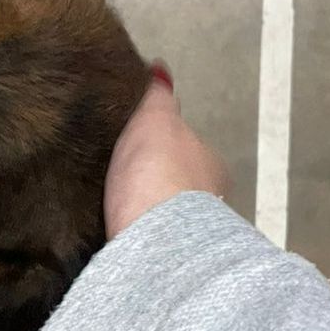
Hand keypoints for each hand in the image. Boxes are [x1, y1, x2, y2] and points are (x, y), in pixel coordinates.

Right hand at [104, 63, 231, 238]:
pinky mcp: (174, 263)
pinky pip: (158, 244)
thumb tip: (161, 68)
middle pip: (181, 185)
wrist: (159, 238)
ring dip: (152, 214)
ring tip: (118, 210)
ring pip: (171, 217)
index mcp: (211, 163)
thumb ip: (158, 97)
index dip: (165, 147)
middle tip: (123, 181)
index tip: (140, 150)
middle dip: (157, 183)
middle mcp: (212, 199)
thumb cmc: (158, 173)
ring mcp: (196, 235)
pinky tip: (123, 236)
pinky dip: (145, 238)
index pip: (188, 148)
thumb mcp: (154, 120)